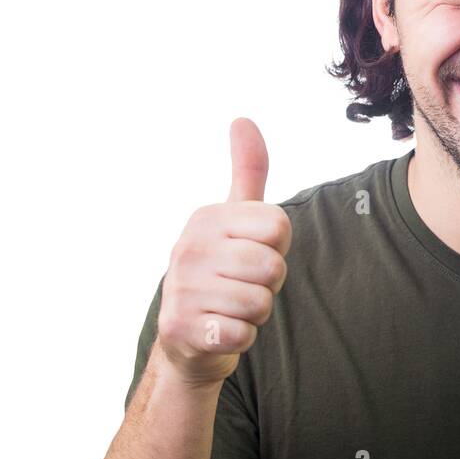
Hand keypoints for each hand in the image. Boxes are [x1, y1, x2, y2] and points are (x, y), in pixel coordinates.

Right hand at [155, 117, 291, 387]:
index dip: (277, 247)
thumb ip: (248, 171)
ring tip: (231, 308)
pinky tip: (220, 331)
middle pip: (272, 266)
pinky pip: (242, 334)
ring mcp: (180, 288)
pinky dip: (241, 338)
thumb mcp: (235, 219)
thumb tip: (242, 118)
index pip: (278, 226)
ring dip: (255, 313)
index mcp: (206, 218)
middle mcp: (187, 247)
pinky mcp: (182, 329)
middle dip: (268, 284)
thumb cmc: (223, 273)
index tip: (253, 253)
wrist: (189, 340)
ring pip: (260, 302)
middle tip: (243, 286)